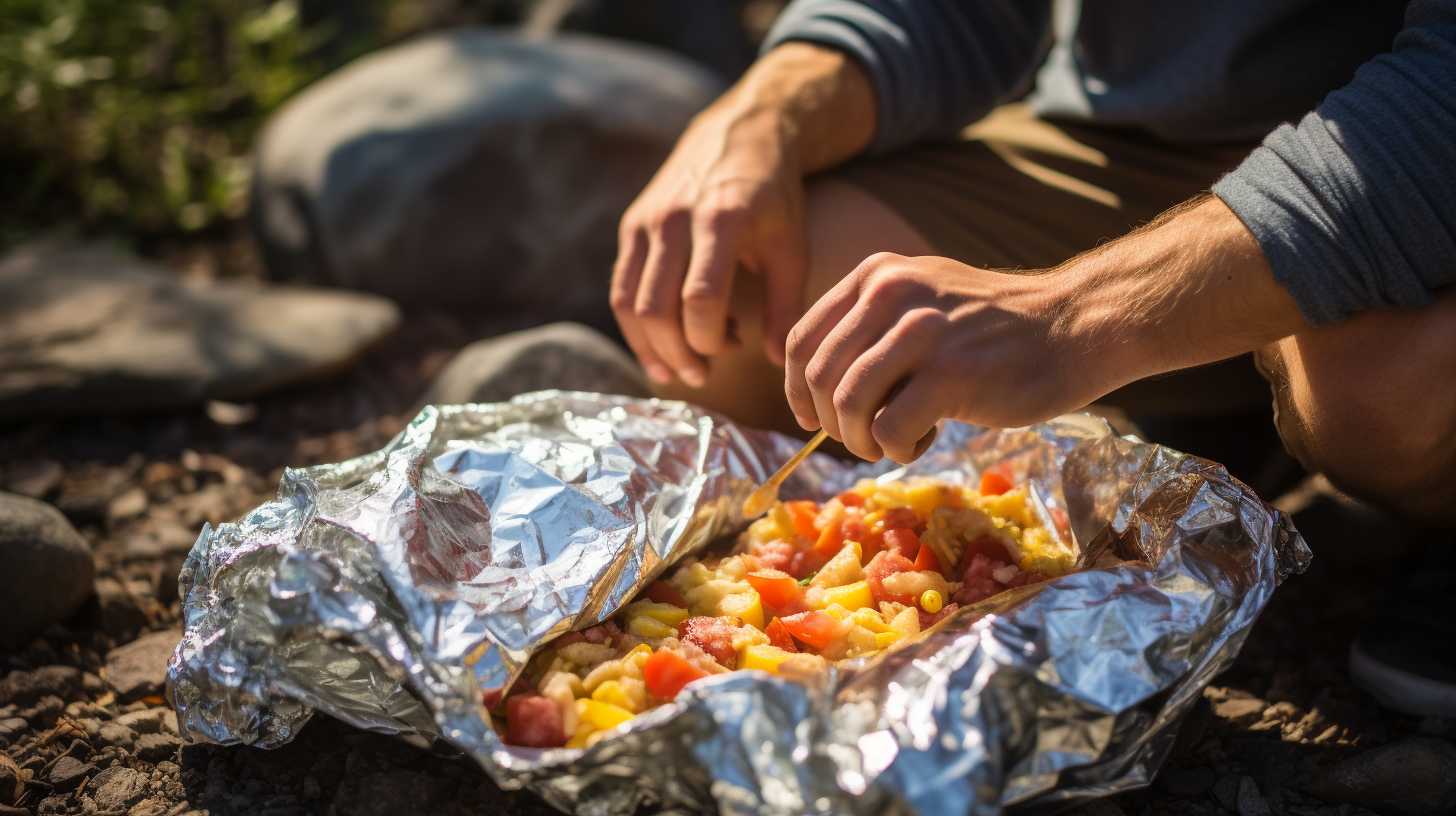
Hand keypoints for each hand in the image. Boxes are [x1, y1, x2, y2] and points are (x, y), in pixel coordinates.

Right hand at [611, 107, 807, 386]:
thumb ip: (785, 305)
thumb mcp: (792, 245)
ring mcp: (646, 221)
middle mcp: (674, 218)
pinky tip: (659, 353)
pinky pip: (621, 288)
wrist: (740, 133)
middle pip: (657, 306)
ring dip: (651, 348)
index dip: (712, 337)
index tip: (735, 347)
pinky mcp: (631, 226)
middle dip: (678, 353)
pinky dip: (635, 328)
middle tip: (703, 375)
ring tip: (681, 370)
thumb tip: (774, 361)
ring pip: (630, 302)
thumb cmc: (774, 196)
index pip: (701, 297)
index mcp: (720, 219)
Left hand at [784, 253, 1113, 462]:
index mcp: (876, 275)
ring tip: (893, 441)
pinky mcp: (950, 374)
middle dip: (830, 423)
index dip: (796, 390)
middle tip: (863, 438)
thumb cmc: (994, 328)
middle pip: (818, 377)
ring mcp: (921, 333)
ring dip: (861, 440)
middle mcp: (891, 294)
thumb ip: (871, 326)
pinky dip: (897, 449)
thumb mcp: (922, 300)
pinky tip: (924, 439)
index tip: (810, 418)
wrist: (1074, 326)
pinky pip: (888, 430)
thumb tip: (813, 385)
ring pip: (846, 406)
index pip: (802, 340)